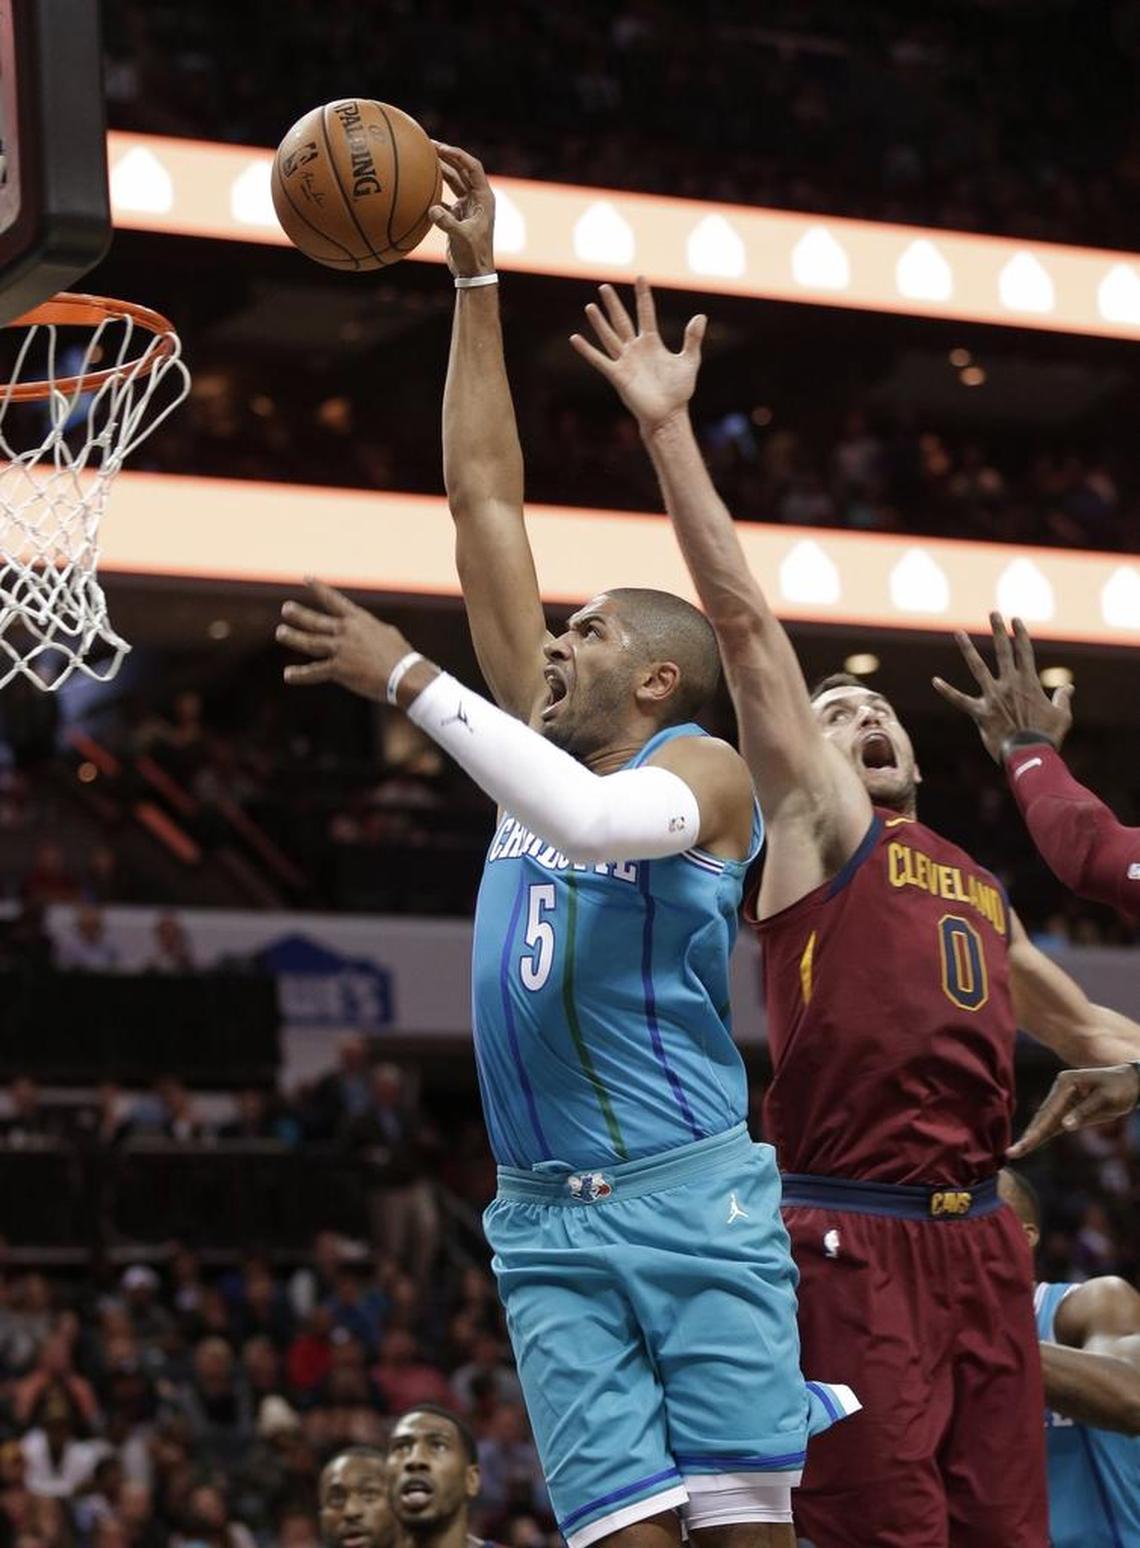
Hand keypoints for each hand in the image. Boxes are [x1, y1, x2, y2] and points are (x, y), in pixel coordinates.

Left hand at [276, 580, 414, 700]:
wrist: (405, 675)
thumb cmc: (401, 657)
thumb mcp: (386, 635)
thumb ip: (370, 631)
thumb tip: (367, 630)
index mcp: (359, 620)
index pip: (334, 600)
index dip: (319, 588)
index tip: (306, 578)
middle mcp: (346, 631)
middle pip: (317, 620)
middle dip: (299, 614)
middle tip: (286, 608)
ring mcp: (341, 649)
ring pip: (310, 641)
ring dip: (293, 637)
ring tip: (281, 632)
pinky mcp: (339, 669)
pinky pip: (315, 671)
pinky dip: (300, 674)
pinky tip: (288, 675)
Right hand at [430, 143, 494, 277]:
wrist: (473, 273)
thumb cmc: (473, 256)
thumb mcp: (462, 238)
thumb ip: (448, 223)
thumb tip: (431, 210)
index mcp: (483, 198)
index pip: (473, 168)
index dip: (459, 155)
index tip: (442, 147)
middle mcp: (476, 198)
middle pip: (462, 169)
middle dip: (447, 155)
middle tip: (429, 144)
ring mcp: (467, 206)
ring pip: (453, 181)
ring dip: (439, 170)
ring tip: (424, 157)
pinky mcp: (457, 215)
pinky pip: (444, 196)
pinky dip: (433, 190)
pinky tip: (420, 184)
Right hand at [570, 277, 705, 432]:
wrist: (668, 415)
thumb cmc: (679, 391)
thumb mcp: (689, 361)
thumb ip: (692, 339)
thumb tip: (700, 316)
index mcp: (652, 343)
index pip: (646, 313)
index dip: (643, 296)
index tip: (640, 277)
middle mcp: (636, 349)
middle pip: (622, 320)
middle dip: (614, 304)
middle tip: (604, 287)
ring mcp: (625, 361)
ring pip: (609, 336)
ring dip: (599, 322)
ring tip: (590, 306)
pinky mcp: (618, 375)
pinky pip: (599, 360)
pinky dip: (587, 350)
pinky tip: (575, 338)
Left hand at [932, 612, 1073, 761]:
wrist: (1030, 755)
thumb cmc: (1047, 737)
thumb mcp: (1063, 715)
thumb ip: (1063, 698)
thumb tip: (1069, 687)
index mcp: (1029, 683)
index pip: (1025, 652)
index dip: (1021, 634)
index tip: (1016, 619)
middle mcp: (1009, 685)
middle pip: (1003, 652)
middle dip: (998, 631)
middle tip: (993, 613)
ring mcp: (993, 697)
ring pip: (977, 668)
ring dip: (967, 649)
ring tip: (959, 632)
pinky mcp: (980, 712)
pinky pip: (960, 700)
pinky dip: (947, 691)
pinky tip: (934, 681)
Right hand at [1007, 1063, 1139, 1157]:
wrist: (1130, 1083)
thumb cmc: (1119, 1088)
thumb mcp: (1105, 1098)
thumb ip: (1084, 1112)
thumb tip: (1065, 1127)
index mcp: (1066, 1083)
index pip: (1049, 1111)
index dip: (1037, 1130)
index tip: (1025, 1143)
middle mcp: (1059, 1089)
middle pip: (1042, 1117)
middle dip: (1028, 1136)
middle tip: (1012, 1153)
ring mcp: (1062, 1099)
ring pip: (1044, 1121)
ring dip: (1032, 1137)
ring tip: (1016, 1151)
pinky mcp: (1067, 1108)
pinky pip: (1053, 1123)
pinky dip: (1042, 1134)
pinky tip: (1029, 1144)